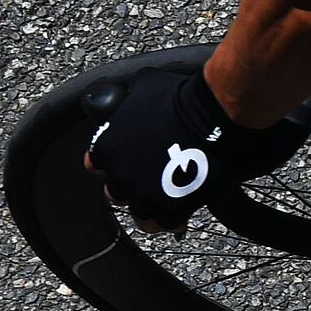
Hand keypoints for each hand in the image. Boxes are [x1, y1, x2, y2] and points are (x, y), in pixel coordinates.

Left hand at [87, 55, 246, 234]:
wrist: (213, 116)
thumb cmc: (181, 98)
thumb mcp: (146, 85)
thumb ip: (132, 97)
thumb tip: (133, 92)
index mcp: (107, 148)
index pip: (96, 164)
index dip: (114, 162)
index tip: (127, 160)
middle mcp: (119, 176)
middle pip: (116, 192)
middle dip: (132, 185)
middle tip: (152, 178)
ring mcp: (143, 196)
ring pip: (139, 213)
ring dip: (151, 205)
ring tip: (168, 198)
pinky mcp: (169, 210)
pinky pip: (163, 225)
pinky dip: (171, 220)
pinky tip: (181, 212)